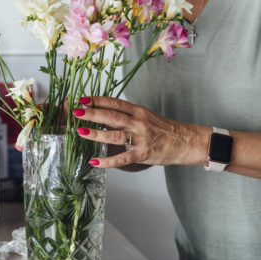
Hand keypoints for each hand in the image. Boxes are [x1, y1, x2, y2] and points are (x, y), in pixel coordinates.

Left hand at [72, 96, 206, 168]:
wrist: (185, 141)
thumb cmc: (165, 129)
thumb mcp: (147, 116)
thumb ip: (128, 115)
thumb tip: (105, 113)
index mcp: (139, 111)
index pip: (115, 102)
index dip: (97, 100)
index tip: (82, 98)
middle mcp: (138, 122)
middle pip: (111, 116)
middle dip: (92, 113)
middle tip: (75, 112)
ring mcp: (140, 138)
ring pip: (114, 135)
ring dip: (95, 133)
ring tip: (81, 132)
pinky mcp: (143, 153)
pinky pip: (122, 158)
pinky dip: (106, 160)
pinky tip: (94, 160)